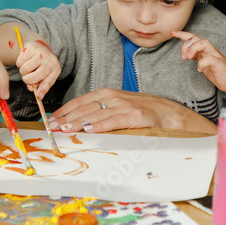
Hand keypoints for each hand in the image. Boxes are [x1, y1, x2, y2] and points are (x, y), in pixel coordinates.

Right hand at [16, 39, 60, 98]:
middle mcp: (50, 61)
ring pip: (24, 70)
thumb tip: (31, 89)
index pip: (48, 82)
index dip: (43, 90)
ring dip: (22, 71)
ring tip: (27, 67)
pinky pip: (19, 62)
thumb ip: (38, 84)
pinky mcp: (32, 49)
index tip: (38, 96)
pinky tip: (25, 60)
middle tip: (27, 76)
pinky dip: (19, 63)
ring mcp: (41, 54)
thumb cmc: (42, 64)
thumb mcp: (44, 75)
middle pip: (34, 77)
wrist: (40, 46)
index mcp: (55, 70)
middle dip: (27, 79)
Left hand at [46, 88, 216, 134]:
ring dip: (79, 121)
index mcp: (109, 94)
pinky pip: (116, 120)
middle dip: (66, 117)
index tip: (51, 121)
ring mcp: (127, 105)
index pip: (81, 101)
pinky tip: (90, 130)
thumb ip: (102, 114)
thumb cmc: (144, 114)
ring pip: (98, 114)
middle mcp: (115, 97)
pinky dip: (102, 125)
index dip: (65, 111)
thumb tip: (78, 125)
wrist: (174, 116)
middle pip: (86, 107)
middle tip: (52, 127)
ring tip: (64, 129)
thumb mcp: (120, 110)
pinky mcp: (138, 115)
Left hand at [172, 30, 225, 103]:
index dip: (182, 34)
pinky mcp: (219, 63)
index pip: (193, 38)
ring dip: (193, 49)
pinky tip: (199, 69)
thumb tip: (186, 54)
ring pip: (204, 43)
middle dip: (186, 45)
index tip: (172, 32)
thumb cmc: (218, 72)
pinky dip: (201, 63)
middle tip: (184, 57)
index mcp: (205, 50)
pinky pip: (209, 59)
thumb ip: (197, 57)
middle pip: (196, 38)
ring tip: (189, 58)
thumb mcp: (204, 63)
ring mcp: (215, 55)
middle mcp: (210, 50)